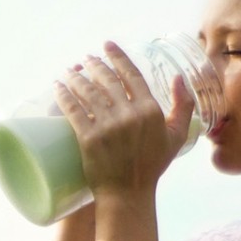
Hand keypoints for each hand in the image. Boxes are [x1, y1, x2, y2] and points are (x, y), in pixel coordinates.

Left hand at [53, 42, 194, 198]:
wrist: (129, 194)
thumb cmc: (152, 166)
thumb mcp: (177, 135)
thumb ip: (183, 105)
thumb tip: (179, 77)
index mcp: (149, 110)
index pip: (131, 74)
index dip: (117, 56)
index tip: (107, 45)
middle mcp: (129, 115)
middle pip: (107, 80)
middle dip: (94, 65)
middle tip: (86, 59)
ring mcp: (108, 126)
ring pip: (88, 92)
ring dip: (76, 77)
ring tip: (69, 71)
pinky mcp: (89, 139)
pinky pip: (73, 111)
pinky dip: (64, 95)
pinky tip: (57, 86)